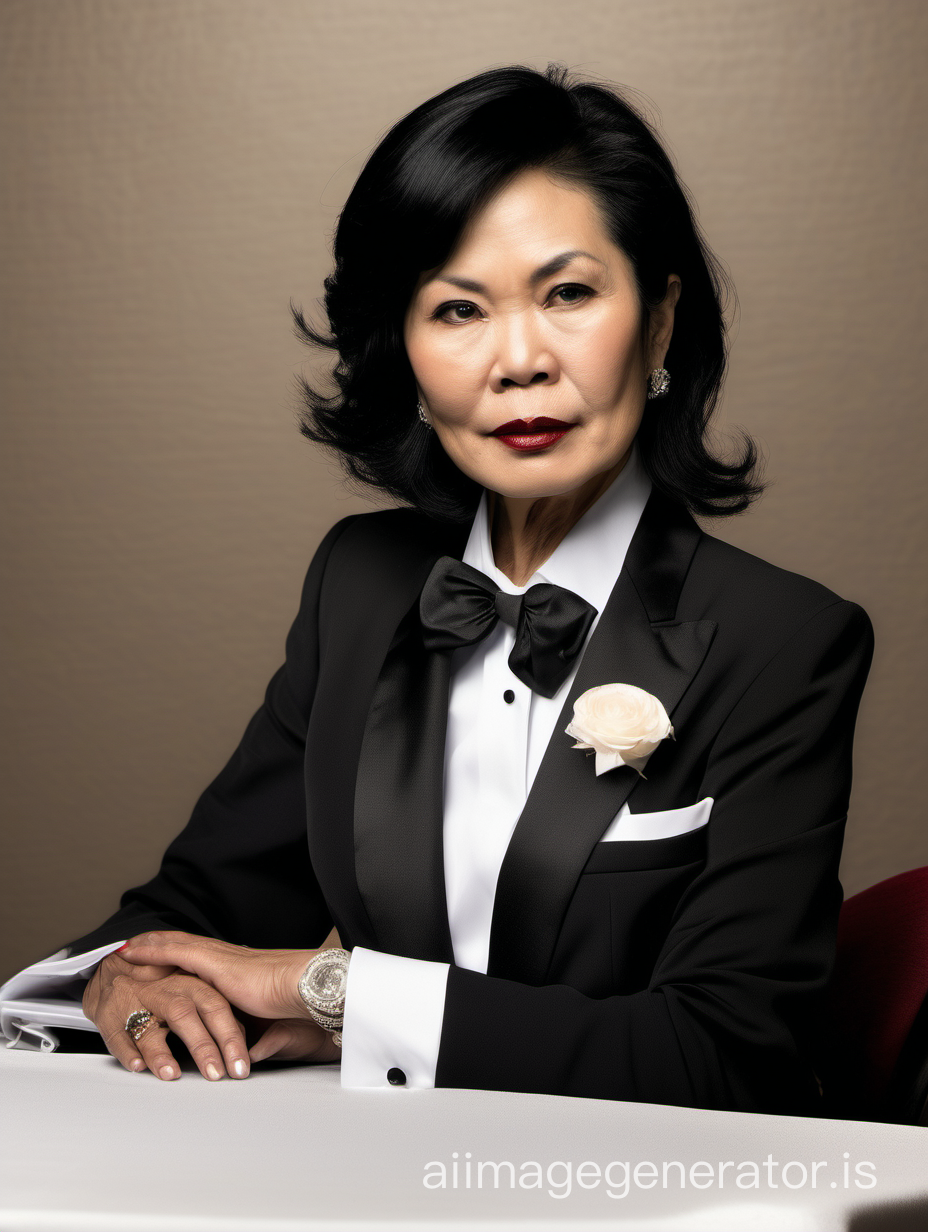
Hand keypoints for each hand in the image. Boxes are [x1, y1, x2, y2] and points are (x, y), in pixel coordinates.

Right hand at [83, 949, 250, 1081]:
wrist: (116, 969)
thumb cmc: (163, 986)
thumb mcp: (195, 990)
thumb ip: (220, 1012)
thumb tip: (249, 1040)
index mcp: (190, 983)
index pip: (216, 1007)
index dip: (230, 1036)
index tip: (241, 1064)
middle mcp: (165, 991)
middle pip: (187, 1015)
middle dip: (203, 1046)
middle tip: (216, 1075)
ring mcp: (137, 1002)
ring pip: (151, 1026)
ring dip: (161, 1052)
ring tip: (172, 1074)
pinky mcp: (111, 1015)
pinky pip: (118, 1034)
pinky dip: (127, 1051)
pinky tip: (137, 1066)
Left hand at [118, 930, 316, 1020]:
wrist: (301, 986)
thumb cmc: (290, 1002)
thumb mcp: (262, 1019)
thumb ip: (251, 1031)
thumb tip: (250, 1051)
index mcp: (233, 966)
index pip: (198, 954)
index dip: (176, 951)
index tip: (155, 951)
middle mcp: (222, 956)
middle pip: (181, 944)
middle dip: (155, 942)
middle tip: (129, 944)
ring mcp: (217, 957)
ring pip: (173, 944)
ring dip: (147, 944)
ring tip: (123, 945)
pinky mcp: (213, 962)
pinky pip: (174, 952)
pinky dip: (151, 950)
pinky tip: (133, 951)